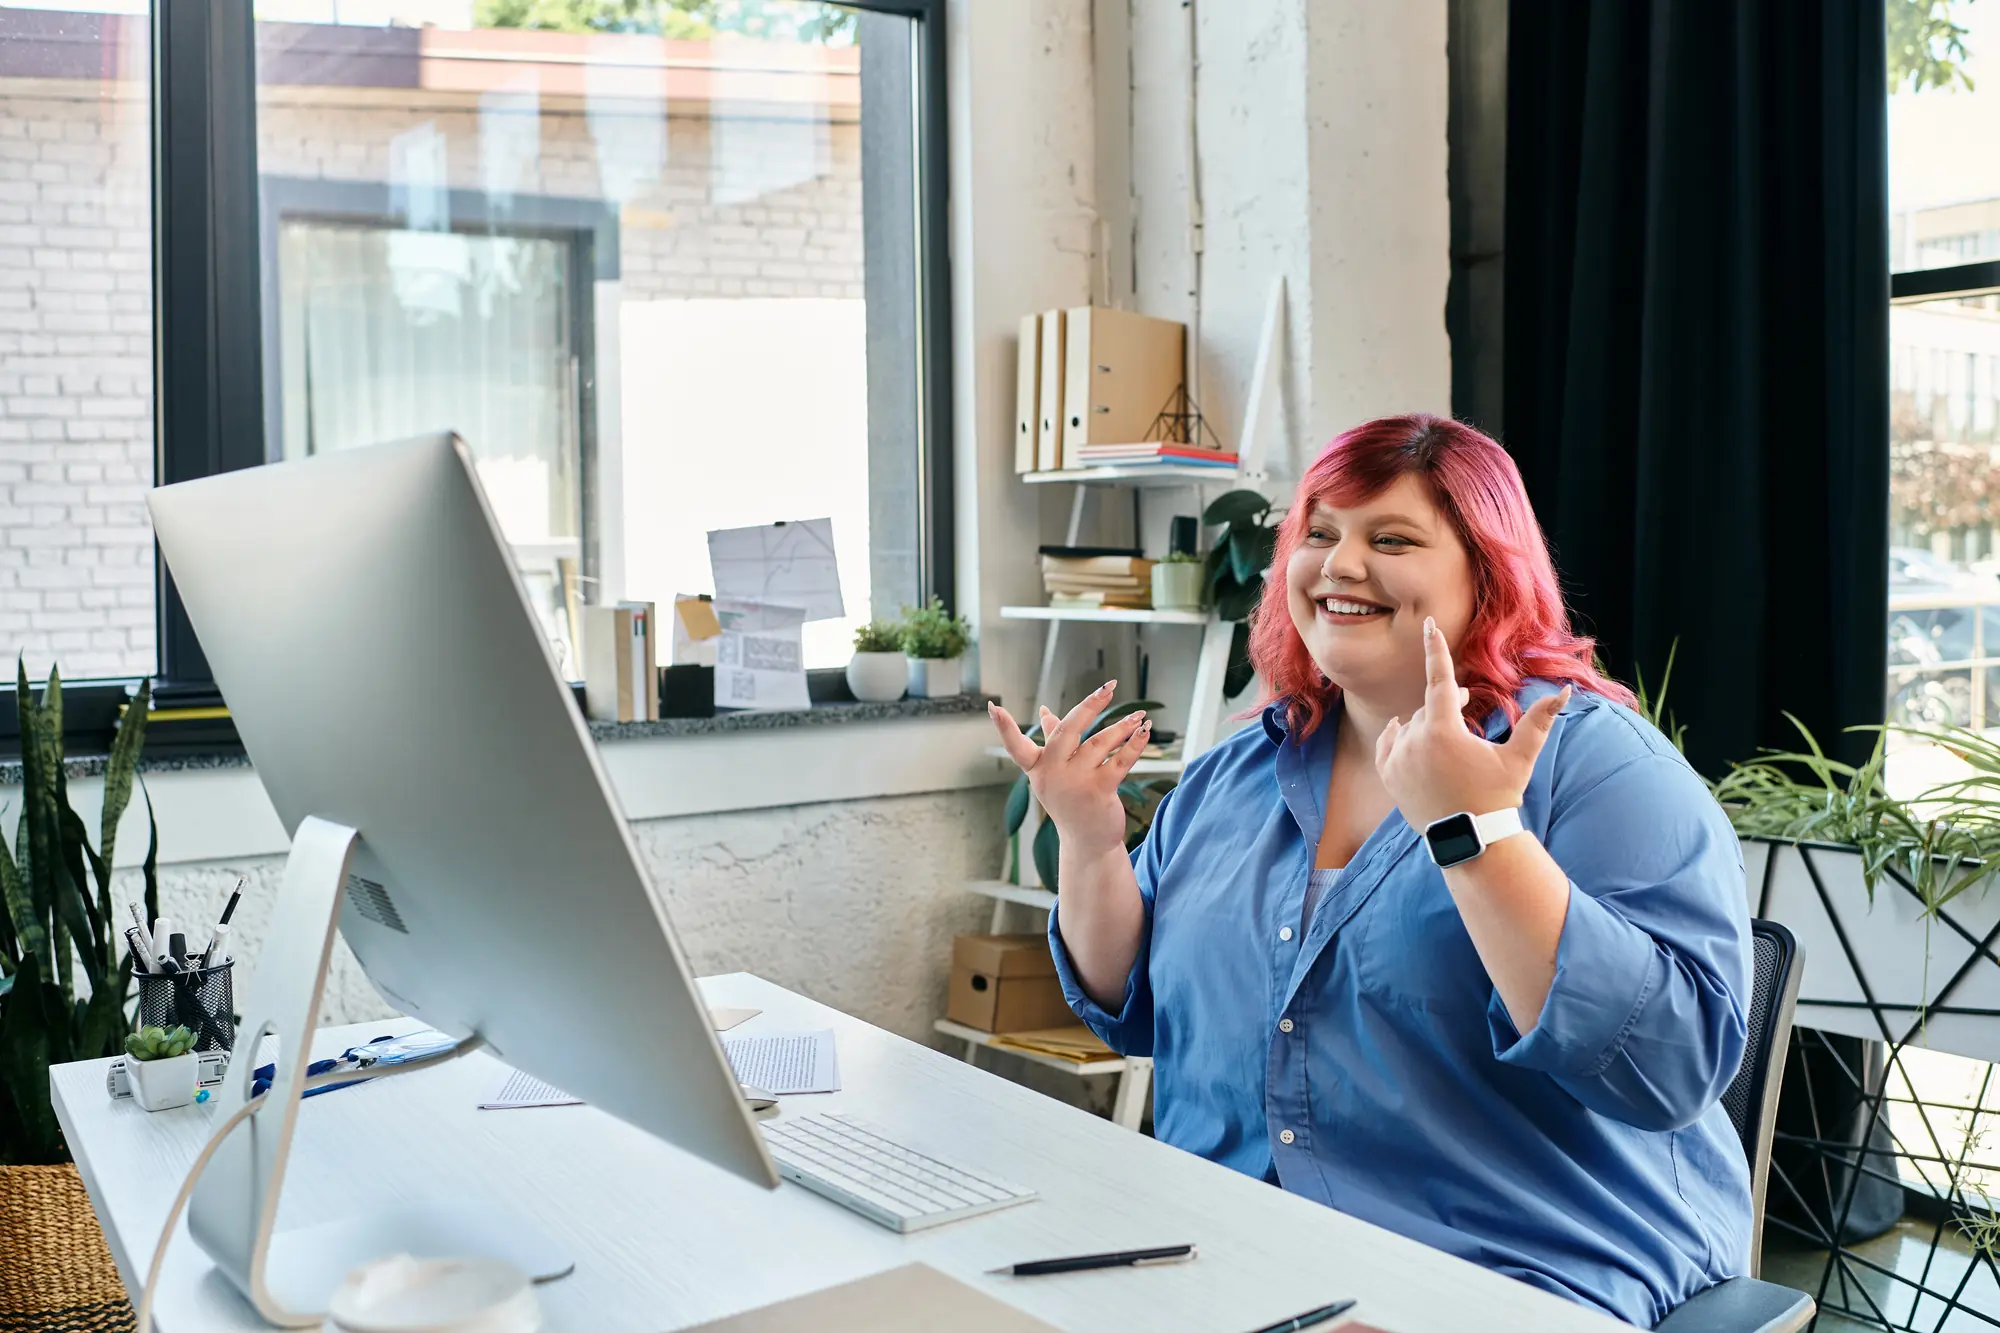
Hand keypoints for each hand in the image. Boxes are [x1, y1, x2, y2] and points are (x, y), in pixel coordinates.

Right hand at [989, 682, 1152, 856]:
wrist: (1087, 843)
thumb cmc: (1070, 802)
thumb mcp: (1056, 773)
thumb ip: (1051, 741)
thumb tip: (1046, 712)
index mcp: (1038, 769)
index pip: (1017, 747)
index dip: (1004, 728)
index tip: (993, 706)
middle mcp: (1052, 775)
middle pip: (1067, 731)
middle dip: (1089, 706)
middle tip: (1109, 687)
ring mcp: (1075, 784)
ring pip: (1099, 744)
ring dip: (1121, 727)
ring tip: (1138, 715)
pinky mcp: (1099, 792)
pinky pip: (1119, 761)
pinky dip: (1134, 745)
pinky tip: (1144, 731)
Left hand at [1375, 618, 1567, 832]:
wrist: (1470, 840)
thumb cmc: (1497, 796)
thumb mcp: (1519, 758)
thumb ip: (1539, 721)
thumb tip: (1564, 691)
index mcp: (1443, 731)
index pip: (1439, 679)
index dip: (1435, 649)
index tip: (1427, 623)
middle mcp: (1414, 741)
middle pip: (1430, 709)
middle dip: (1449, 706)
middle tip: (1467, 704)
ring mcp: (1397, 759)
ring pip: (1411, 727)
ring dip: (1427, 726)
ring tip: (1447, 737)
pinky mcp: (1388, 775)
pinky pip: (1388, 744)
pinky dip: (1397, 736)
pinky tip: (1402, 730)